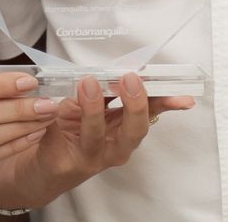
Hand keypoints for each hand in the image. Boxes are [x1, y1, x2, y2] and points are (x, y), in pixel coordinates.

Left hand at [0, 73, 194, 208]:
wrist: (44, 161)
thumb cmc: (71, 128)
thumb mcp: (92, 103)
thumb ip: (108, 88)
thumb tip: (125, 66)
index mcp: (125, 127)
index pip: (151, 112)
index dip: (167, 102)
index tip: (183, 96)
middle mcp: (116, 145)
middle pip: (135, 130)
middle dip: (137, 103)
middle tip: (132, 79)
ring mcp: (96, 155)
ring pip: (102, 134)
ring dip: (97, 106)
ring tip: (92, 82)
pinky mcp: (75, 160)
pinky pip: (78, 136)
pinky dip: (80, 113)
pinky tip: (80, 92)